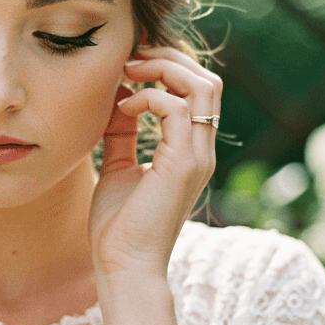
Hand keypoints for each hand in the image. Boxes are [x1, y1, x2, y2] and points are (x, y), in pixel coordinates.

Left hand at [88, 47, 222, 277]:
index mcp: (190, 151)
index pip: (198, 91)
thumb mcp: (118, 166)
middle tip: (130, 58)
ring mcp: (197, 157)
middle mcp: (201, 150)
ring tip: (128, 73)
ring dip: (162, 69)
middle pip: (207, 80)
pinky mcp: (182, 165)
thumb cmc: (118, 226)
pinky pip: (175, 109)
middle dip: (169, 58)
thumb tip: (116, 100)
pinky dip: (147, 98)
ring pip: (201, 87)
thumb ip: (123, 133)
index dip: (169, 66)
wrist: (122, 266)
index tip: (130, 62)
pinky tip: (122, 109)